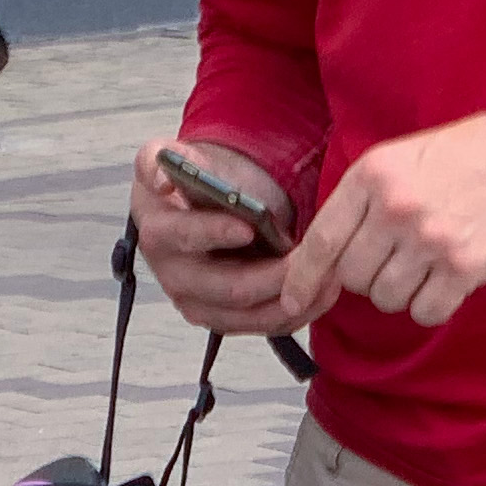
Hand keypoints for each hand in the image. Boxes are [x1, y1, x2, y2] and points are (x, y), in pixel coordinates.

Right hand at [129, 140, 320, 337]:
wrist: (198, 206)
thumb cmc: (190, 181)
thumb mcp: (168, 159)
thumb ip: (156, 160)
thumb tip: (162, 181)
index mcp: (159, 233)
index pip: (185, 238)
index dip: (216, 233)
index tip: (249, 227)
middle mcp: (174, 276)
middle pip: (228, 288)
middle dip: (274, 277)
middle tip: (309, 258)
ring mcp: (198, 303)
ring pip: (251, 316)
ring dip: (293, 300)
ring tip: (328, 277)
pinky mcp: (222, 319)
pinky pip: (263, 326)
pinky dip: (297, 313)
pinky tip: (323, 293)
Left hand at [282, 104, 485, 330]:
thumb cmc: (479, 151)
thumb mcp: (408, 156)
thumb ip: (367, 199)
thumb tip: (328, 253)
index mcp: (373, 174)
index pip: (321, 240)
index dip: (303, 278)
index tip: (294, 300)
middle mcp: (395, 207)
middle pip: (352, 277)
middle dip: (368, 277)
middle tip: (399, 258)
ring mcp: (430, 238)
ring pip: (386, 298)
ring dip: (403, 291)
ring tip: (431, 260)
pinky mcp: (467, 266)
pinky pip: (426, 312)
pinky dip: (434, 304)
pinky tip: (451, 278)